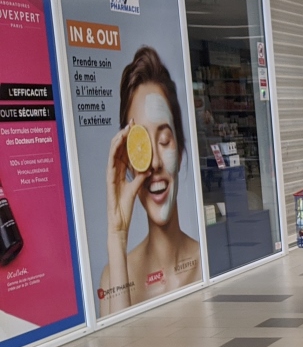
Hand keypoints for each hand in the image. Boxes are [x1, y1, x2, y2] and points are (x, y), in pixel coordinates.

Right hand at [106, 123, 145, 237]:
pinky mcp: (109, 179)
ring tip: (126, 129)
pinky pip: (112, 162)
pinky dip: (115, 151)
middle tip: (132, 124)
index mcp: (120, 174)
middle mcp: (114, 172)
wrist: (118, 222)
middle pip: (119, 150)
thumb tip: (148, 169)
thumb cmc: (125, 208)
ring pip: (114, 153)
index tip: (137, 131)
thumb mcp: (136, 190)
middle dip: (125, 136)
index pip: (125, 154)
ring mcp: (111, 175)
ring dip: (119, 140)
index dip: (130, 142)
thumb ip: (140, 179)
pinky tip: (119, 143)